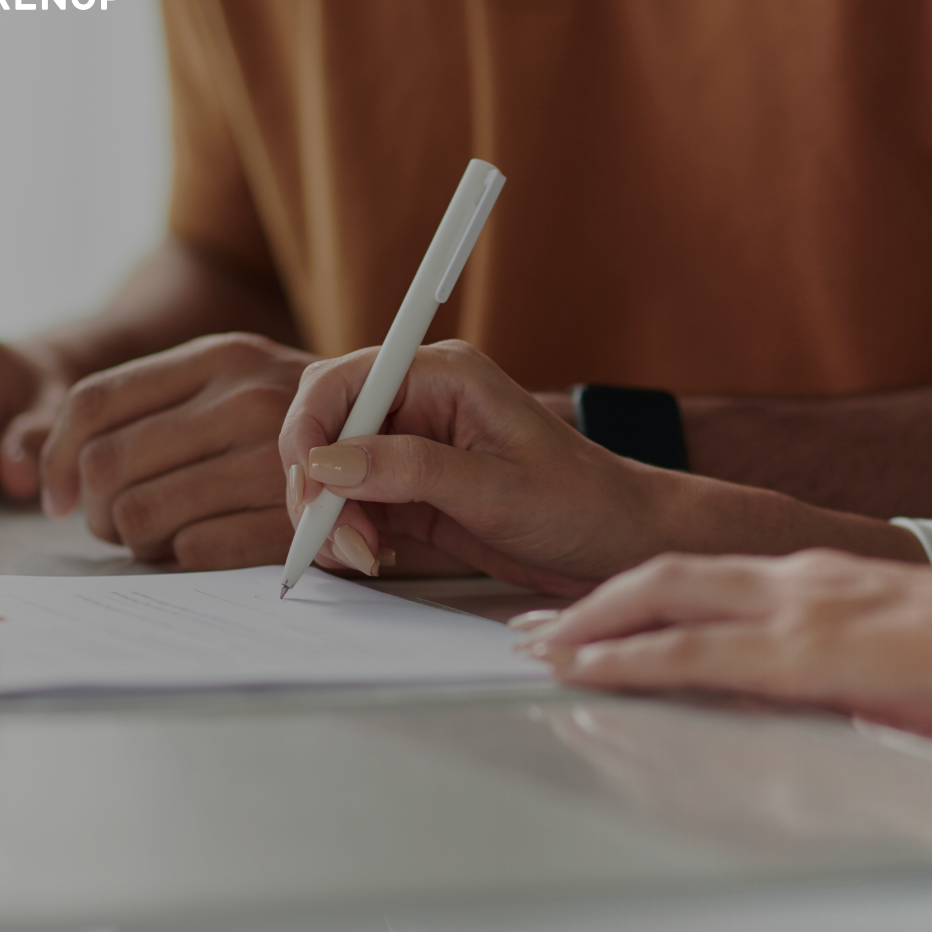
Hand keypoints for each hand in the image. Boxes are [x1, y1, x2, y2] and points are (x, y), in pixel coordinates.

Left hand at [39, 332, 313, 567]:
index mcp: (222, 355)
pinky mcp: (292, 514)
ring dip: (137, 543)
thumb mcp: (238, 388)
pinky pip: (194, 549)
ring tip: (160, 541)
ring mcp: (273, 455)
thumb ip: (152, 407)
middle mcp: (246, 394)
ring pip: (140, 516)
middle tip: (115, 527)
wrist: (429, 446)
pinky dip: (182, 560)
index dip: (53, 458)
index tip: (55, 497)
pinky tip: (200, 551)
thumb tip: (19, 453)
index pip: (94, 402)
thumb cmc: (314, 428)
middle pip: (106, 466)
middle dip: (95, 512)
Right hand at [279, 341, 685, 596]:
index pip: (343, 381)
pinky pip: (355, 504)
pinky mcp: (413, 490)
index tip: (311, 484)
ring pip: (333, 474)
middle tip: (337, 538)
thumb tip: (329, 464)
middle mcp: (419, 404)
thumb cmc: (581, 504)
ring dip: (333, 517)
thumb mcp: (496, 489)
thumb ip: (411, 471)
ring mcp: (412, 448)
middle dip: (319, 485)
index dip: (310, 429)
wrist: (620, 542)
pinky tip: (376, 556)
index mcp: (442, 376)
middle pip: (325, 428)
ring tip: (366, 556)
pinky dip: (349, 532)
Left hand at [521, 550, 931, 737]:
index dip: (638, 593)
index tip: (591, 612)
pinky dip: (633, 659)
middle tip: (535, 627)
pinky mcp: (802, 650)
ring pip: (664, 602)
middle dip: (591, 602)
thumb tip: (816, 693)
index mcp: (817, 580)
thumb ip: (842, 665)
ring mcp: (794, 608)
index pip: (706, 577)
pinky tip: (594, 672)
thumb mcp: (897, 655)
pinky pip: (694, 652)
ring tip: (541, 647)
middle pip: (664, 575)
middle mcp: (794, 579)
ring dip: (594, 624)